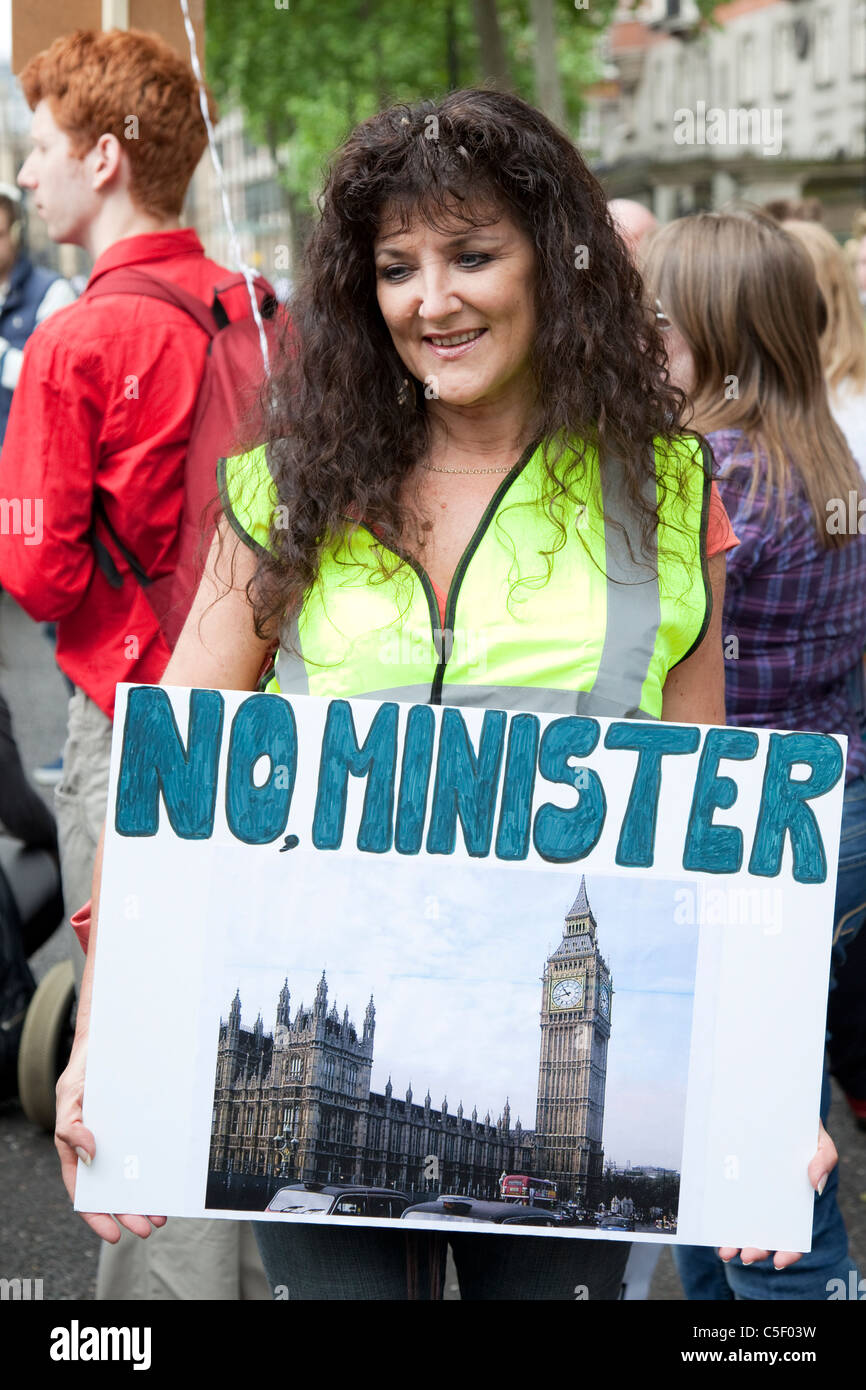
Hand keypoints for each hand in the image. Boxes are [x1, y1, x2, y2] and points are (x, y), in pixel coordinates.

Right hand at [55, 1034, 166, 1242]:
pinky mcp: (141, 1126)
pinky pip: (149, 1150)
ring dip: (146, 1195)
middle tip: (150, 1226)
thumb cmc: (83, 1073)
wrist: (109, 1042)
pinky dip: (157, 1167)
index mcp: (77, 1150)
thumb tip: (89, 1156)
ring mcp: (122, 1139)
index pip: (84, 1192)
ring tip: (163, 1210)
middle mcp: (101, 1148)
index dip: (97, 1216)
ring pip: (134, 1175)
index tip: (114, 1235)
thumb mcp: (70, 1098)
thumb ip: (72, 1128)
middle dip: (130, 1212)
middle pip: (114, 1190)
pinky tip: (170, 1176)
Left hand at [718, 1120, 836, 1268]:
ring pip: (740, 1224)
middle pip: (764, 1234)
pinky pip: (722, 1199)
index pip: (793, 1236)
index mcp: (792, 1200)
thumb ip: (824, 1159)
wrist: (772, 1103)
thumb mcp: (818, 1139)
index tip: (780, 1261)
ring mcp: (747, 1191)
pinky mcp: (728, 1176)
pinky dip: (717, 1214)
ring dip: (733, 1241)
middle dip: (755, 1249)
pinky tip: (711, 1222)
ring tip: (725, 1250)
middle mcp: (769, 1201)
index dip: (789, 1252)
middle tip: (747, 1254)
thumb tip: (815, 1185)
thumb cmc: (800, 1127)